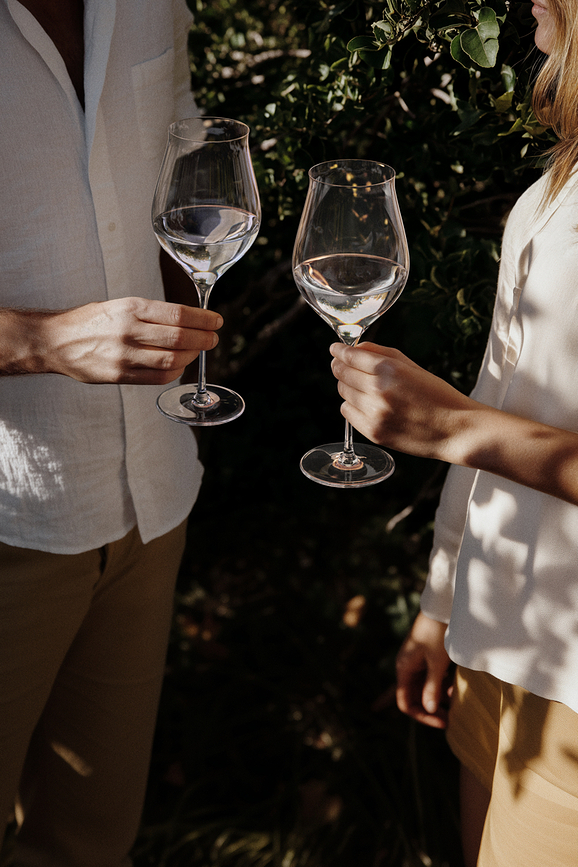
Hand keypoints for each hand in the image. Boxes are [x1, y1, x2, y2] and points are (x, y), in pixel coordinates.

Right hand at [34, 297, 221, 383]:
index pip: (177, 314)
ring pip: (172, 360)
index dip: (202, 319)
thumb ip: (150, 314)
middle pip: (179, 338)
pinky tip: (179, 365)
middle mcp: (128, 331)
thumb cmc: (90, 321)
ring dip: (192, 356)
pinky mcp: (120, 376)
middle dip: (203, 339)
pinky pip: (158, 378)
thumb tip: (187, 320)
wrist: (55, 341)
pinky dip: (175, 372)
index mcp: (130, 308)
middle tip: (213, 338)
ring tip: (198, 351)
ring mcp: (124, 356)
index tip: (216, 321)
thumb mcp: (119, 305)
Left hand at [330, 342, 475, 464]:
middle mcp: (378, 391)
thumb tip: (354, 348)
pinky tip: (367, 405)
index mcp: (389, 370)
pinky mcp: (373, 432)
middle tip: (344, 366)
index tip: (335, 349)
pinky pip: (347, 413)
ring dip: (348, 387)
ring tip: (364, 388)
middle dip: (341, 367)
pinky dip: (352, 406)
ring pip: (343, 393)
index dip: (340, 351)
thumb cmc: (438, 396)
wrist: (455, 430)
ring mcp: (374, 414)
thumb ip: (381, 353)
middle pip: (342, 374)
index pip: (350, 356)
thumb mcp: (413, 366)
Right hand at [396, 611, 451, 728]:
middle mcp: (407, 667)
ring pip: (425, 688)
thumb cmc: (437, 633)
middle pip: (415, 697)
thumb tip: (430, 710)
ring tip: (455, 705)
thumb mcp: (437, 663)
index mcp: (404, 669)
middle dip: (432, 709)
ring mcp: (417, 662)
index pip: (405, 702)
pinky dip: (442, 685)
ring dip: (438, 698)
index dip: (422, 715)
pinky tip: (455, 689)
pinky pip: (432, 678)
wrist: (442, 607)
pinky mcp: (428, 657)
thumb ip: (432, 687)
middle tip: (451, 719)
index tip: (442, 722)